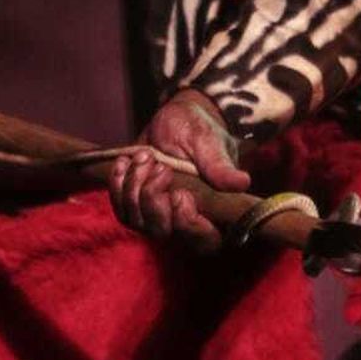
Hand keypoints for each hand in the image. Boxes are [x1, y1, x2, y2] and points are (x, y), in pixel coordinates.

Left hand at [108, 89, 251, 249]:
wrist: (177, 119)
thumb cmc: (200, 131)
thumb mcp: (210, 143)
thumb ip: (220, 165)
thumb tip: (241, 182)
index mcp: (215, 213)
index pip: (204, 240)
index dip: (188, 224)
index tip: (180, 195)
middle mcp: (186, 221)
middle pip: (163, 232)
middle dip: (153, 199)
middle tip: (161, 167)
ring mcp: (159, 216)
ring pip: (138, 221)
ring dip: (135, 187)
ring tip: (145, 156)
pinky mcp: (138, 207)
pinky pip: (121, 209)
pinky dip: (118, 185)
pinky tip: (125, 162)